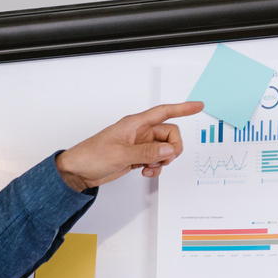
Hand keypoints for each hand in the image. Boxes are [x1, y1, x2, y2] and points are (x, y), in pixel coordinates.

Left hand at [54, 102, 203, 191]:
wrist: (78, 172)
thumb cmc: (91, 156)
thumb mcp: (121, 154)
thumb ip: (147, 152)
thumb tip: (168, 149)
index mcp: (135, 124)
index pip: (164, 112)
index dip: (182, 108)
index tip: (198, 106)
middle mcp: (139, 132)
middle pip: (169, 134)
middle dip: (172, 148)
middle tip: (163, 159)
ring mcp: (139, 145)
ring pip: (164, 149)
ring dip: (163, 160)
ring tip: (149, 168)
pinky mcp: (136, 157)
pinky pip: (156, 159)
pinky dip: (155, 167)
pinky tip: (145, 171)